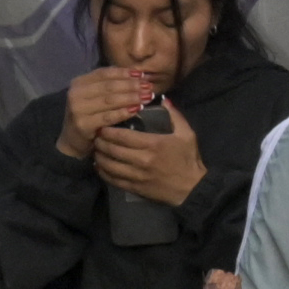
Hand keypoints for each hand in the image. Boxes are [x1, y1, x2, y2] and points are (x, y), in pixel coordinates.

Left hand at [87, 99, 205, 207]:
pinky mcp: (135, 188)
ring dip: (99, 157)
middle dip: (101, 142)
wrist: (193, 188)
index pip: (123, 136)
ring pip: (110, 165)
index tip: (102, 126)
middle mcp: (142, 159)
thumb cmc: (188, 159)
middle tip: (95, 136)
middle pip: (113, 150)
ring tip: (95, 150)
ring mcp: (137, 175)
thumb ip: (175, 116)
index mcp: (153, 144)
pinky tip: (99, 166)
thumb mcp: (187, 134)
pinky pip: (114, 180)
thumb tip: (164, 99)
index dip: (109, 131)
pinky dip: (103, 173)